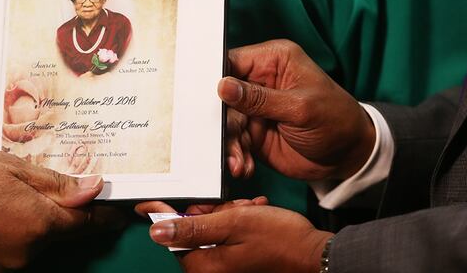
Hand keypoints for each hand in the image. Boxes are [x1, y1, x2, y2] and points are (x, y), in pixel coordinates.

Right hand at [0, 149, 123, 270]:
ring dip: (35, 226)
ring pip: (37, 245)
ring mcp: (5, 269)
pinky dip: (14, 237)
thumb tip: (94, 189)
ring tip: (7, 198)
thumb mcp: (12, 167)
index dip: (104, 215)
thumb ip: (57, 184)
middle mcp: (27, 254)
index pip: (86, 224)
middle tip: (48, 190)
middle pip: (62, 235)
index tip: (116, 211)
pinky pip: (14, 255)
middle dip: (63, 215)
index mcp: (38, 224)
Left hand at [145, 204, 331, 272]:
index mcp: (205, 264)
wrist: (314, 254)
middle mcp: (212, 270)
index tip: (152, 200)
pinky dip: (238, 224)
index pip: (172, 235)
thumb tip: (157, 231)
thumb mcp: (233, 222)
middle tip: (234, 205)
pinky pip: (226, 238)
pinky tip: (254, 215)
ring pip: (212, 231)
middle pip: (194, 231)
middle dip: (212, 212)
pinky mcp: (237, 264)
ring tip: (251, 210)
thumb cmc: (280, 239)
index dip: (167, 213)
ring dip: (229, 214)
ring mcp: (225, 268)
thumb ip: (193, 227)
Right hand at [222, 40, 374, 179]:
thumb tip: (223, 86)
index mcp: (273, 61)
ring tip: (238, 162)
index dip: (215, 80)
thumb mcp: (300, 108)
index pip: (232, 62)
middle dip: (223, 121)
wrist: (349, 157)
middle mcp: (259, 81)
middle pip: (222, 95)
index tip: (204, 101)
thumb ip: (259, 98)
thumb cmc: (336, 120)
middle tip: (228, 140)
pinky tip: (244, 166)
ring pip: (225, 122)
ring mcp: (254, 108)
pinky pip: (233, 141)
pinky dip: (235, 155)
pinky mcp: (252, 131)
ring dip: (229, 143)